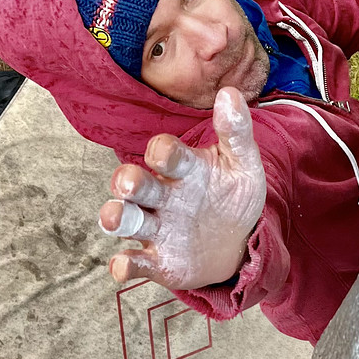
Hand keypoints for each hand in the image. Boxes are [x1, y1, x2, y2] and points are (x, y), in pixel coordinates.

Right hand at [99, 86, 266, 289]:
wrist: (239, 244)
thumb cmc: (234, 198)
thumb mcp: (243, 167)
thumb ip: (236, 133)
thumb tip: (230, 93)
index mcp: (182, 169)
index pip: (164, 153)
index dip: (161, 152)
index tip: (163, 153)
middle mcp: (162, 195)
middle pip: (136, 184)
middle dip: (127, 182)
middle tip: (127, 184)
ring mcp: (156, 227)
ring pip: (127, 219)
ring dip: (117, 217)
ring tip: (116, 218)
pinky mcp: (157, 260)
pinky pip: (134, 261)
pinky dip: (124, 264)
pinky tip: (123, 265)